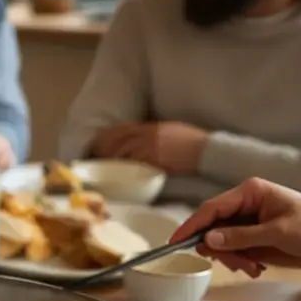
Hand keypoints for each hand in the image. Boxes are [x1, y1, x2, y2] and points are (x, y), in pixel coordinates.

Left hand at [91, 121, 208, 174]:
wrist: (206, 150)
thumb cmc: (192, 142)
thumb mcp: (171, 130)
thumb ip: (154, 133)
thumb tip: (140, 141)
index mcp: (151, 126)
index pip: (122, 128)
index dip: (107, 136)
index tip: (98, 144)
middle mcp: (147, 134)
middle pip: (118, 139)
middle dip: (104, 149)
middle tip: (95, 159)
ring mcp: (150, 146)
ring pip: (123, 151)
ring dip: (112, 160)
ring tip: (103, 169)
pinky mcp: (154, 159)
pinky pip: (134, 163)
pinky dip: (125, 168)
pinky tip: (119, 174)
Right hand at [170, 178, 300, 278]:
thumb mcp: (278, 233)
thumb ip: (241, 237)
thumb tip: (207, 240)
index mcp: (249, 193)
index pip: (211, 208)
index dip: (191, 225)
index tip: (175, 243)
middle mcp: (244, 206)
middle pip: (212, 228)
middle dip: (220, 250)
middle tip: (238, 265)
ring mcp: (248, 223)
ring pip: (221, 243)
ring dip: (232, 259)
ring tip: (253, 268)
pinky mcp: (253, 239)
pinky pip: (233, 251)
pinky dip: (240, 263)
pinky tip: (257, 268)